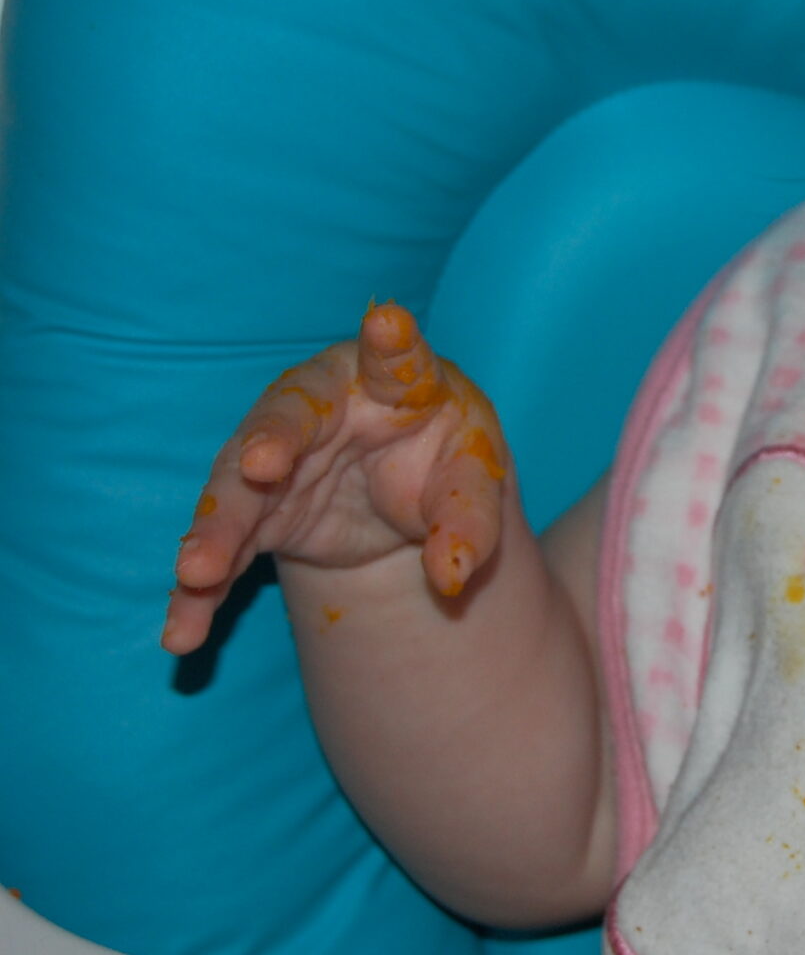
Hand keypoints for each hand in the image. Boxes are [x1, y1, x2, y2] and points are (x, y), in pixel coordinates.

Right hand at [163, 302, 512, 652]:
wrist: (404, 487)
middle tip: (257, 467)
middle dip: (268, 442)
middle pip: (287, 420)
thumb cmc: (442, 457)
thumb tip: (452, 577)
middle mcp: (321, 409)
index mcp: (390, 380)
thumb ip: (470, 522)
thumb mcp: (472, 482)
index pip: (395, 357)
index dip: (391, 340)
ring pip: (237, 489)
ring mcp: (277, 461)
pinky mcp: (256, 515)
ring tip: (197, 571)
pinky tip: (182, 633)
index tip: (389, 321)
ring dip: (215, 530)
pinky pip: (223, 552)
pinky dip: (200, 593)